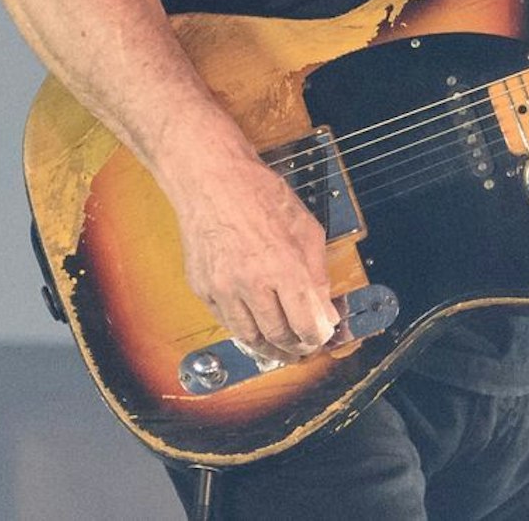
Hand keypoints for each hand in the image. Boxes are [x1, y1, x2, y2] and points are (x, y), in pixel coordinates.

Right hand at [163, 148, 342, 365]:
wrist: (211, 179)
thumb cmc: (259, 193)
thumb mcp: (306, 227)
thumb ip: (318, 273)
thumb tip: (326, 310)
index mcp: (283, 266)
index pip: (306, 324)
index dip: (317, 337)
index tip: (322, 335)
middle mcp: (251, 283)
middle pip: (278, 336)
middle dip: (296, 347)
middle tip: (304, 346)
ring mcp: (223, 288)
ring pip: (249, 337)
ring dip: (269, 348)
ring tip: (281, 346)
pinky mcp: (203, 289)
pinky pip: (225, 322)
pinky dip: (243, 330)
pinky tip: (255, 325)